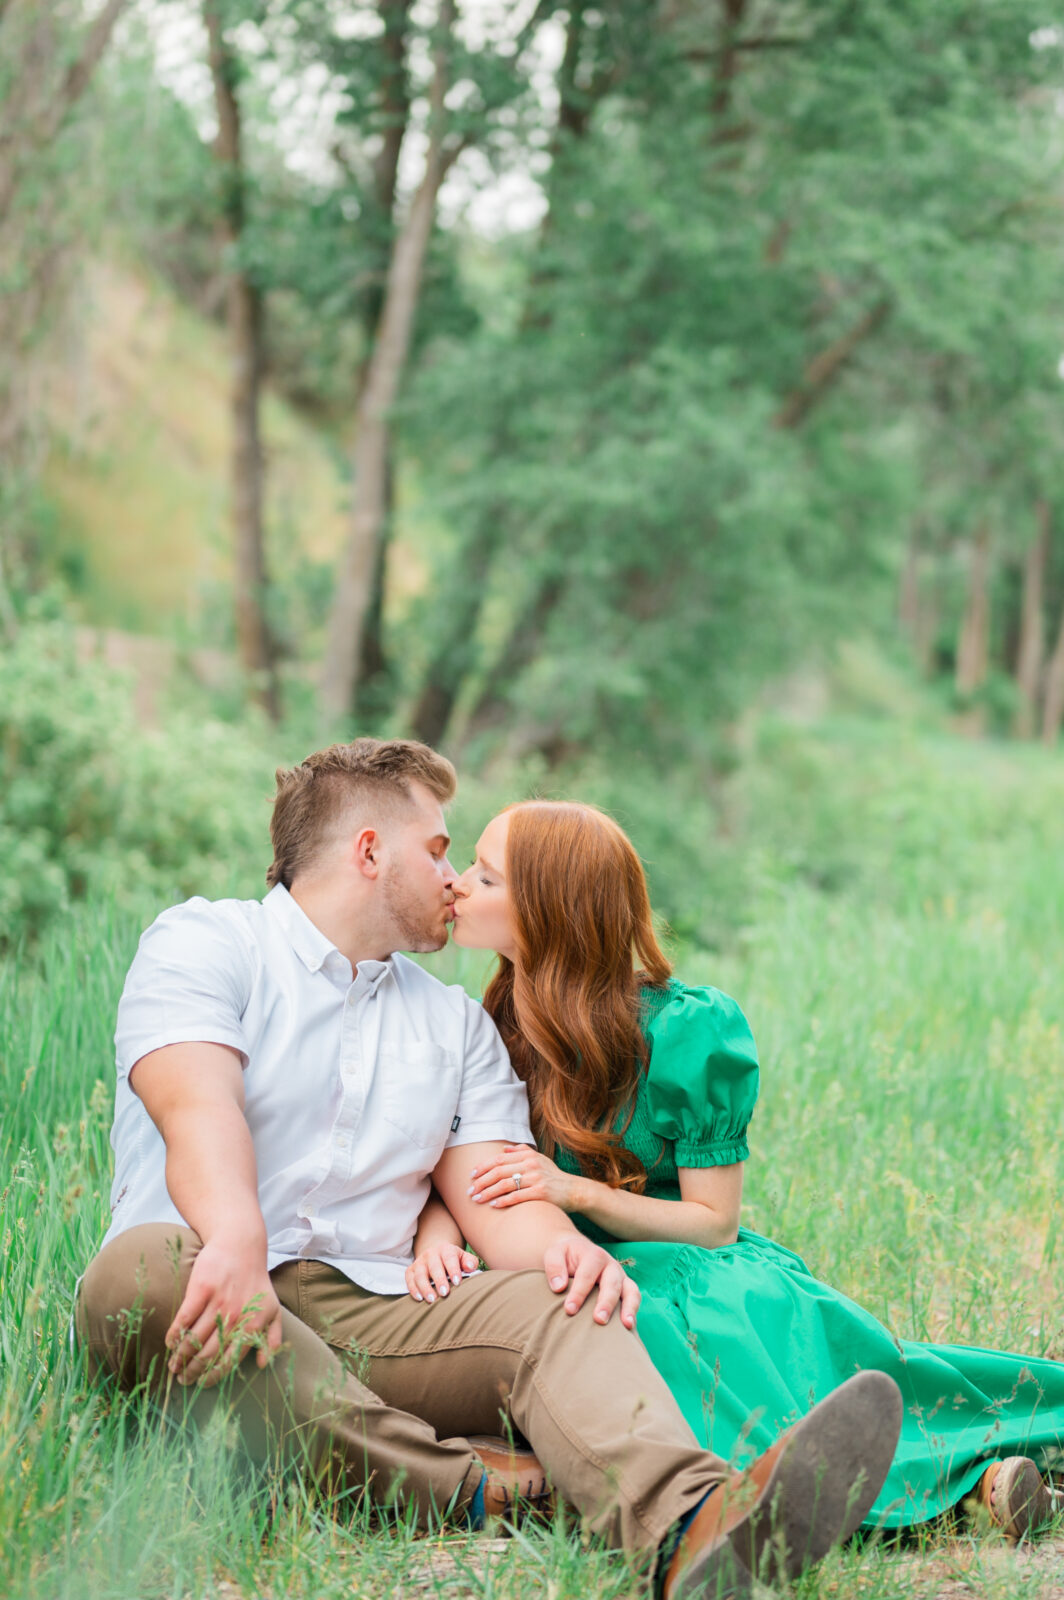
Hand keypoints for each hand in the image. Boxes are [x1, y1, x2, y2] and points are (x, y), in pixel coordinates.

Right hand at [166, 1236, 282, 1386]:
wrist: (241, 1245)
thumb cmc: (256, 1281)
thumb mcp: (273, 1309)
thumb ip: (271, 1338)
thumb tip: (263, 1365)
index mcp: (252, 1325)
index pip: (228, 1361)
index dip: (212, 1376)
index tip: (200, 1383)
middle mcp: (235, 1317)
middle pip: (208, 1354)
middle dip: (192, 1371)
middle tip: (182, 1378)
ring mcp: (218, 1303)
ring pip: (194, 1340)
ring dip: (180, 1357)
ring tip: (173, 1365)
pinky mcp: (201, 1289)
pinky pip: (184, 1319)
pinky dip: (174, 1335)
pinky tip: (170, 1342)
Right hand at [406, 1241, 479, 1303]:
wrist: (436, 1254)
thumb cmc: (454, 1260)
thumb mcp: (463, 1258)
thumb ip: (470, 1262)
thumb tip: (470, 1267)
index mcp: (445, 1249)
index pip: (449, 1258)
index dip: (453, 1269)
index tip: (457, 1282)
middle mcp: (431, 1254)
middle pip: (434, 1266)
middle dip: (439, 1280)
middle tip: (445, 1293)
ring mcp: (419, 1262)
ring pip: (420, 1274)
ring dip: (425, 1287)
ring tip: (432, 1300)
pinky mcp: (411, 1270)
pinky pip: (409, 1279)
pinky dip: (413, 1289)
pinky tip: (420, 1298)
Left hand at [469, 1144, 577, 1210]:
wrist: (572, 1190)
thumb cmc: (552, 1175)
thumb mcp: (539, 1158)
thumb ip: (521, 1152)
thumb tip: (502, 1150)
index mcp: (528, 1155)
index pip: (499, 1159)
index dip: (483, 1167)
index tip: (471, 1175)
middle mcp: (531, 1165)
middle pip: (499, 1172)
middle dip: (481, 1181)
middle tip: (470, 1191)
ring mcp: (536, 1179)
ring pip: (505, 1184)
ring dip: (488, 1192)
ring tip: (477, 1199)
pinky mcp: (540, 1193)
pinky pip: (517, 1197)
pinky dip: (503, 1201)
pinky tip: (493, 1205)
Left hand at [543, 1232, 639, 1329]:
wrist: (577, 1251)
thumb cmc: (565, 1256)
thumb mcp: (554, 1254)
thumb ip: (554, 1266)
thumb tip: (559, 1287)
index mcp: (594, 1255)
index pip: (587, 1275)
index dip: (579, 1293)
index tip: (569, 1310)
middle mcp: (611, 1266)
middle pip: (612, 1283)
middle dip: (606, 1302)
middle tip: (599, 1319)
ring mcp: (621, 1278)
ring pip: (630, 1291)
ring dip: (629, 1308)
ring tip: (626, 1325)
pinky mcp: (626, 1289)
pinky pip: (634, 1299)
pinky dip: (633, 1312)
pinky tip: (629, 1328)